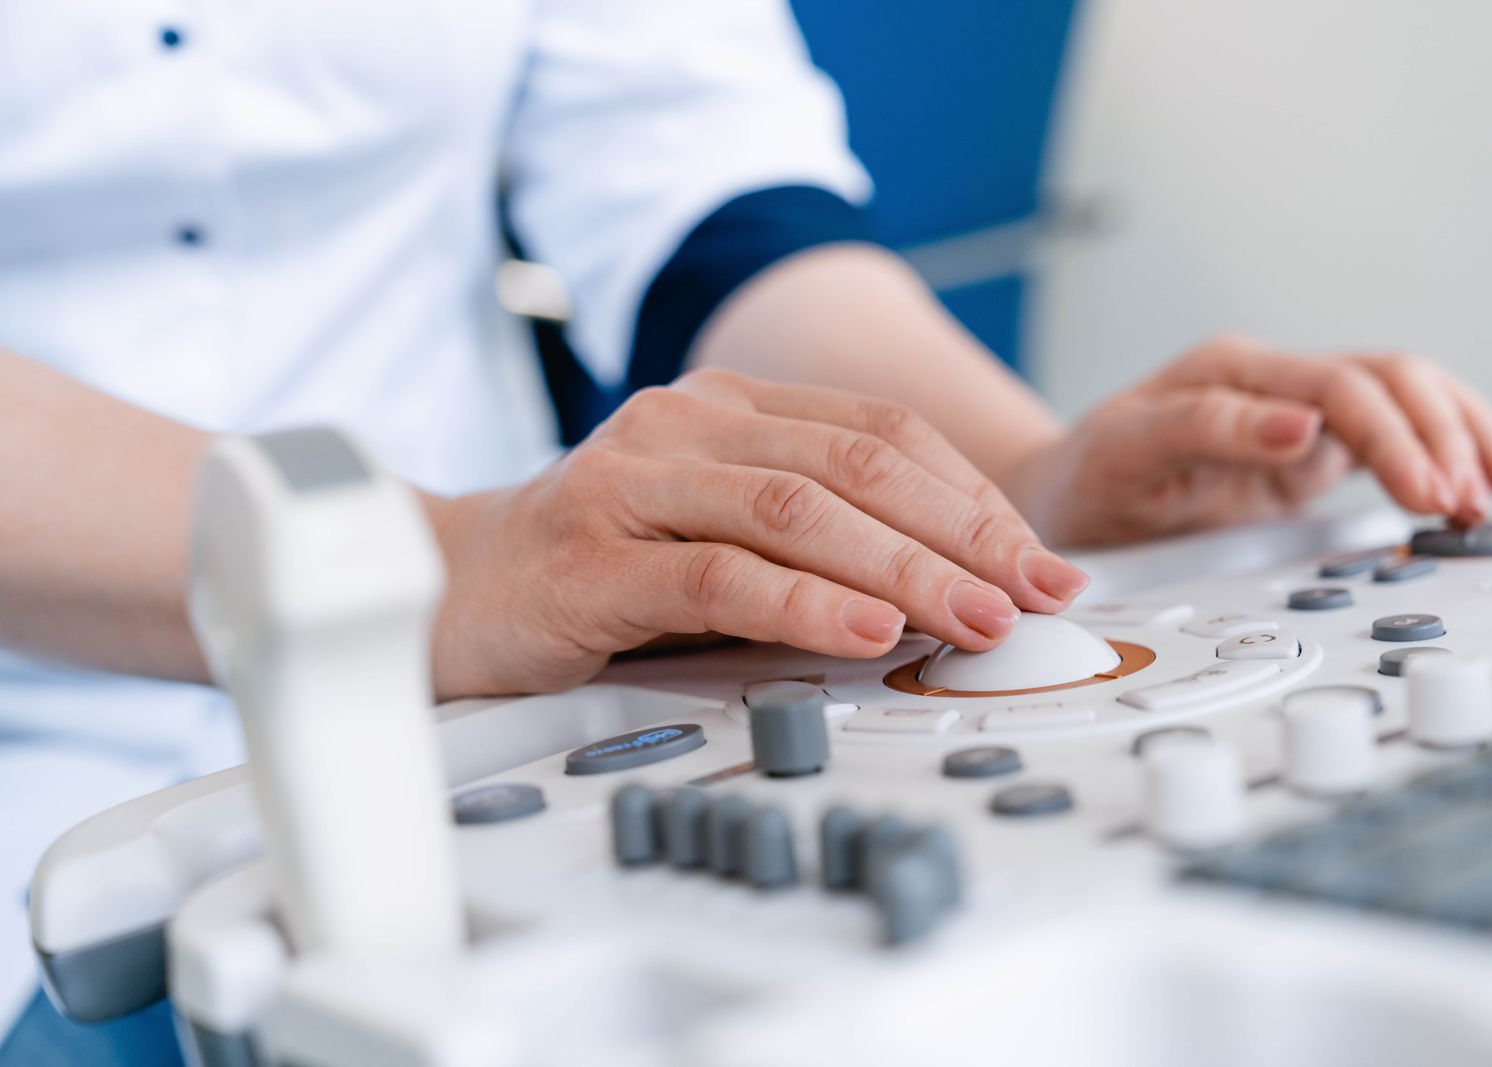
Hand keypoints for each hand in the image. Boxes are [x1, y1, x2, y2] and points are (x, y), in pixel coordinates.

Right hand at [424, 369, 1088, 696]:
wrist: (452, 582)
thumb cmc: (601, 564)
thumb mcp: (720, 533)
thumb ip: (814, 539)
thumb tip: (960, 587)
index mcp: (728, 408)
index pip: (881, 433)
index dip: (973, 498)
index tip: (1040, 562)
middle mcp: (684, 427)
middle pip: (856, 464)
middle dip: (962, 534)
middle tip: (1034, 594)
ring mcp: (633, 483)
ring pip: (795, 509)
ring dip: (903, 567)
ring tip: (974, 617)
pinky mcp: (590, 558)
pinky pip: (715, 575)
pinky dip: (802, 602)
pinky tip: (865, 630)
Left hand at [1011, 335, 1491, 545]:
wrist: (1064, 497)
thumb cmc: (1086, 474)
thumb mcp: (1125, 454)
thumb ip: (1207, 432)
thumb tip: (1301, 427)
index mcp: (1229, 373)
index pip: (1337, 388)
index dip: (1388, 438)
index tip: (1420, 488)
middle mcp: (1271, 384)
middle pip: (1388, 383)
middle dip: (1440, 436)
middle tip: (1465, 501)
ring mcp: (1295, 416)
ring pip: (1404, 398)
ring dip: (1459, 436)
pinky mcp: (1306, 453)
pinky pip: (1392, 436)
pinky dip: (1440, 452)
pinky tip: (1476, 481)